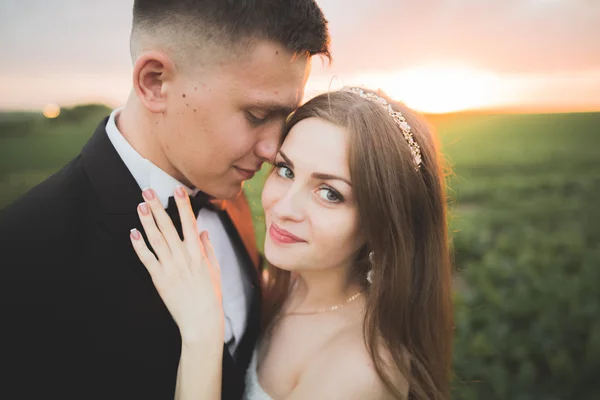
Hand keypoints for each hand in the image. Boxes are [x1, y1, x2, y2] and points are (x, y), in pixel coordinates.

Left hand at [129, 187, 223, 344]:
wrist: (201, 320)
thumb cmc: (210, 296)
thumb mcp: (214, 270)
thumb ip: (207, 249)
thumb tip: (203, 232)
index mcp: (198, 253)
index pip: (189, 223)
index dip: (183, 205)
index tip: (178, 190)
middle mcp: (183, 256)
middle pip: (168, 226)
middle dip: (158, 207)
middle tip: (148, 191)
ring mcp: (170, 267)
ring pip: (156, 239)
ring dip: (147, 221)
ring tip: (140, 206)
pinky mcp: (159, 279)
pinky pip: (147, 258)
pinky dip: (139, 245)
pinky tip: (133, 233)